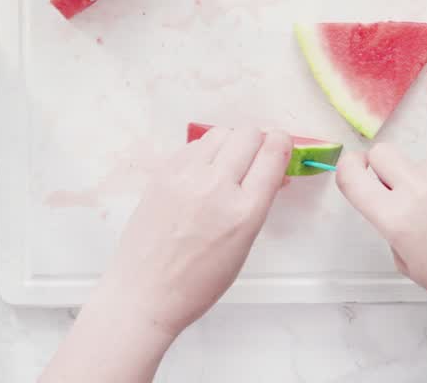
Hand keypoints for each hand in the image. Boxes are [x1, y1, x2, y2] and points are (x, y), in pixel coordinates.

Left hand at [110, 127, 292, 334]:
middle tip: (254, 160)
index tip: (280, 148)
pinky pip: (194, 146)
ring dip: (231, 144)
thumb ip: (258, 202)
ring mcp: (185, 177)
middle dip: (258, 142)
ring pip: (221, 133)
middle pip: (249, 134)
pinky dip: (205, 153)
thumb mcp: (243, 245)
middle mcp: (216, 187)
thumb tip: (271, 172)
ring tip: (226, 167)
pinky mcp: (162, 174)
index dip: (282, 144)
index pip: (273, 152)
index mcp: (244, 211)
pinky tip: (201, 175)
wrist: (145, 292)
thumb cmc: (198, 281)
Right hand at [335, 144, 426, 319]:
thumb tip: (387, 196)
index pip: (352, 176)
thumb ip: (390, 225)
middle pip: (382, 152)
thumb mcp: (408, 263)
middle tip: (397, 189)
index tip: (353, 169)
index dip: (346, 168)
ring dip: (424, 181)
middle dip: (381, 167)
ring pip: (420, 164)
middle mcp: (419, 189)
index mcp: (396, 218)